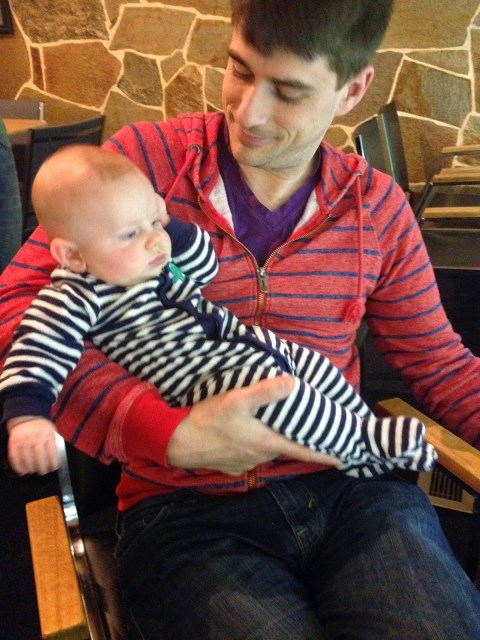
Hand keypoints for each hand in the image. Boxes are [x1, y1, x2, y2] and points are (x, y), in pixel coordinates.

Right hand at [7, 416, 59, 474]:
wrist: (27, 415)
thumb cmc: (41, 426)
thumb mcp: (52, 430)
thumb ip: (54, 443)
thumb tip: (58, 459)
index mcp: (48, 434)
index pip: (52, 452)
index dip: (53, 463)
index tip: (53, 468)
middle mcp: (36, 437)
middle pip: (39, 457)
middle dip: (42, 468)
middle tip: (43, 471)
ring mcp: (24, 440)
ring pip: (27, 459)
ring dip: (31, 468)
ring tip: (33, 471)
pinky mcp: (14, 442)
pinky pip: (15, 457)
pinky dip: (18, 466)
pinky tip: (21, 471)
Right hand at [166, 375, 339, 474]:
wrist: (177, 442)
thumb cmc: (209, 420)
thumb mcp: (237, 400)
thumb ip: (265, 391)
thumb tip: (293, 382)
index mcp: (267, 442)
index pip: (303, 451)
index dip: (324, 455)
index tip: (343, 458)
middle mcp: (260, 457)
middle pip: (284, 450)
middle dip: (296, 442)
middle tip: (305, 430)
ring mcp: (244, 464)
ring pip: (266, 453)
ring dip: (273, 443)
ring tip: (275, 429)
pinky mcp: (230, 466)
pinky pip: (249, 457)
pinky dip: (253, 447)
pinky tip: (246, 436)